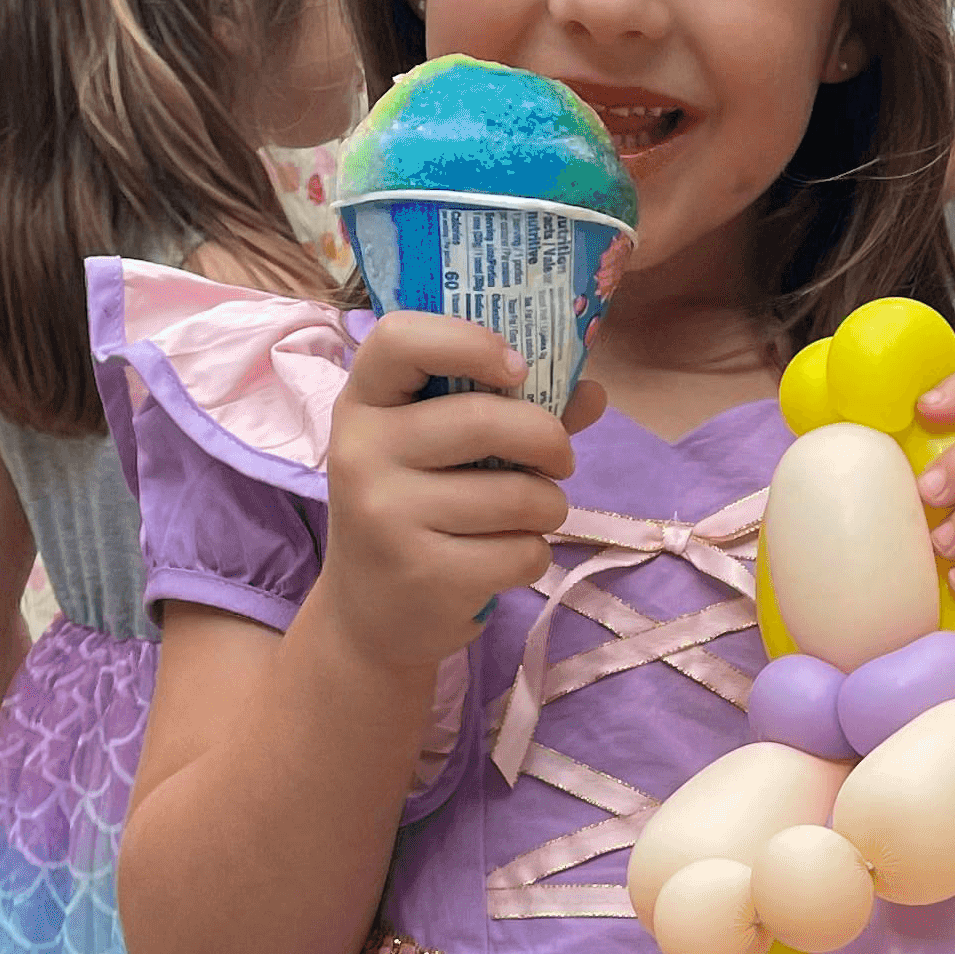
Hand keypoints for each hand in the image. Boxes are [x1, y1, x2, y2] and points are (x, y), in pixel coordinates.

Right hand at [319, 311, 588, 675]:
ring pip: (519, 496)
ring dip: (549, 507)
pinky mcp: (423, 574)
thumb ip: (513, 410)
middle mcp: (362, 452)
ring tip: (530, 516)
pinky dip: (532, 557)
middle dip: (549, 440)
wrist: (368, 615)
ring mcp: (386, 516)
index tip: (516, 369)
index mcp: (365, 403)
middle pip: (485, 420)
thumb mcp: (442, 451)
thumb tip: (592, 392)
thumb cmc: (418, 508)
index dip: (469, 341)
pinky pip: (522, 552)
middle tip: (560, 460)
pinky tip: (501, 560)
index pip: (400, 338)